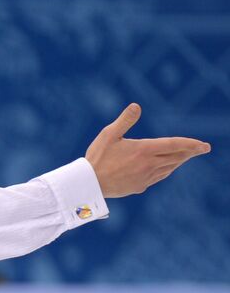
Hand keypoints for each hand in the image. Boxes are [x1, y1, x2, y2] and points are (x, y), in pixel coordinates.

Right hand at [85, 103, 210, 197]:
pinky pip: (159, 177)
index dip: (191, 144)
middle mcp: (148, 164)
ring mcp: (145, 177)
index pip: (175, 145)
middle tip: (202, 149)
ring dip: (180, 161)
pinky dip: (168, 170)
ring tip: (185, 156)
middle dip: (190, 152)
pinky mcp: (140, 186)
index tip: (205, 145)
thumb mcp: (108, 135)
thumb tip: (136, 106)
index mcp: (143, 150)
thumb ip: (125, 120)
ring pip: (170, 168)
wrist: (88, 184)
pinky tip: (167, 168)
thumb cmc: (97, 157)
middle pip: (176, 157)